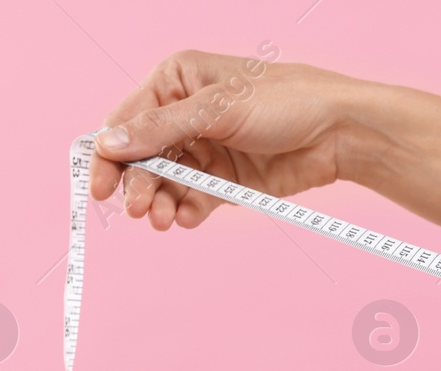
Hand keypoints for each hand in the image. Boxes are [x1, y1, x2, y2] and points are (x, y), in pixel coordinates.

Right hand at [90, 50, 364, 229]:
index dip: (109, 154)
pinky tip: (186, 218)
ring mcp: (206, 151)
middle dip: (138, 184)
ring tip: (163, 219)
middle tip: (139, 210)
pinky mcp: (226, 182)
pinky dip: (186, 211)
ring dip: (160, 202)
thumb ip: (160, 128)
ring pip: (166, 183)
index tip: (101, 187)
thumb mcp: (217, 109)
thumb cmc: (285, 101)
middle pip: (143, 157)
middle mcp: (185, 115)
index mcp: (176, 82)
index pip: (127, 121)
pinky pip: (194, 200)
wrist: (339, 132)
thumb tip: (107, 143)